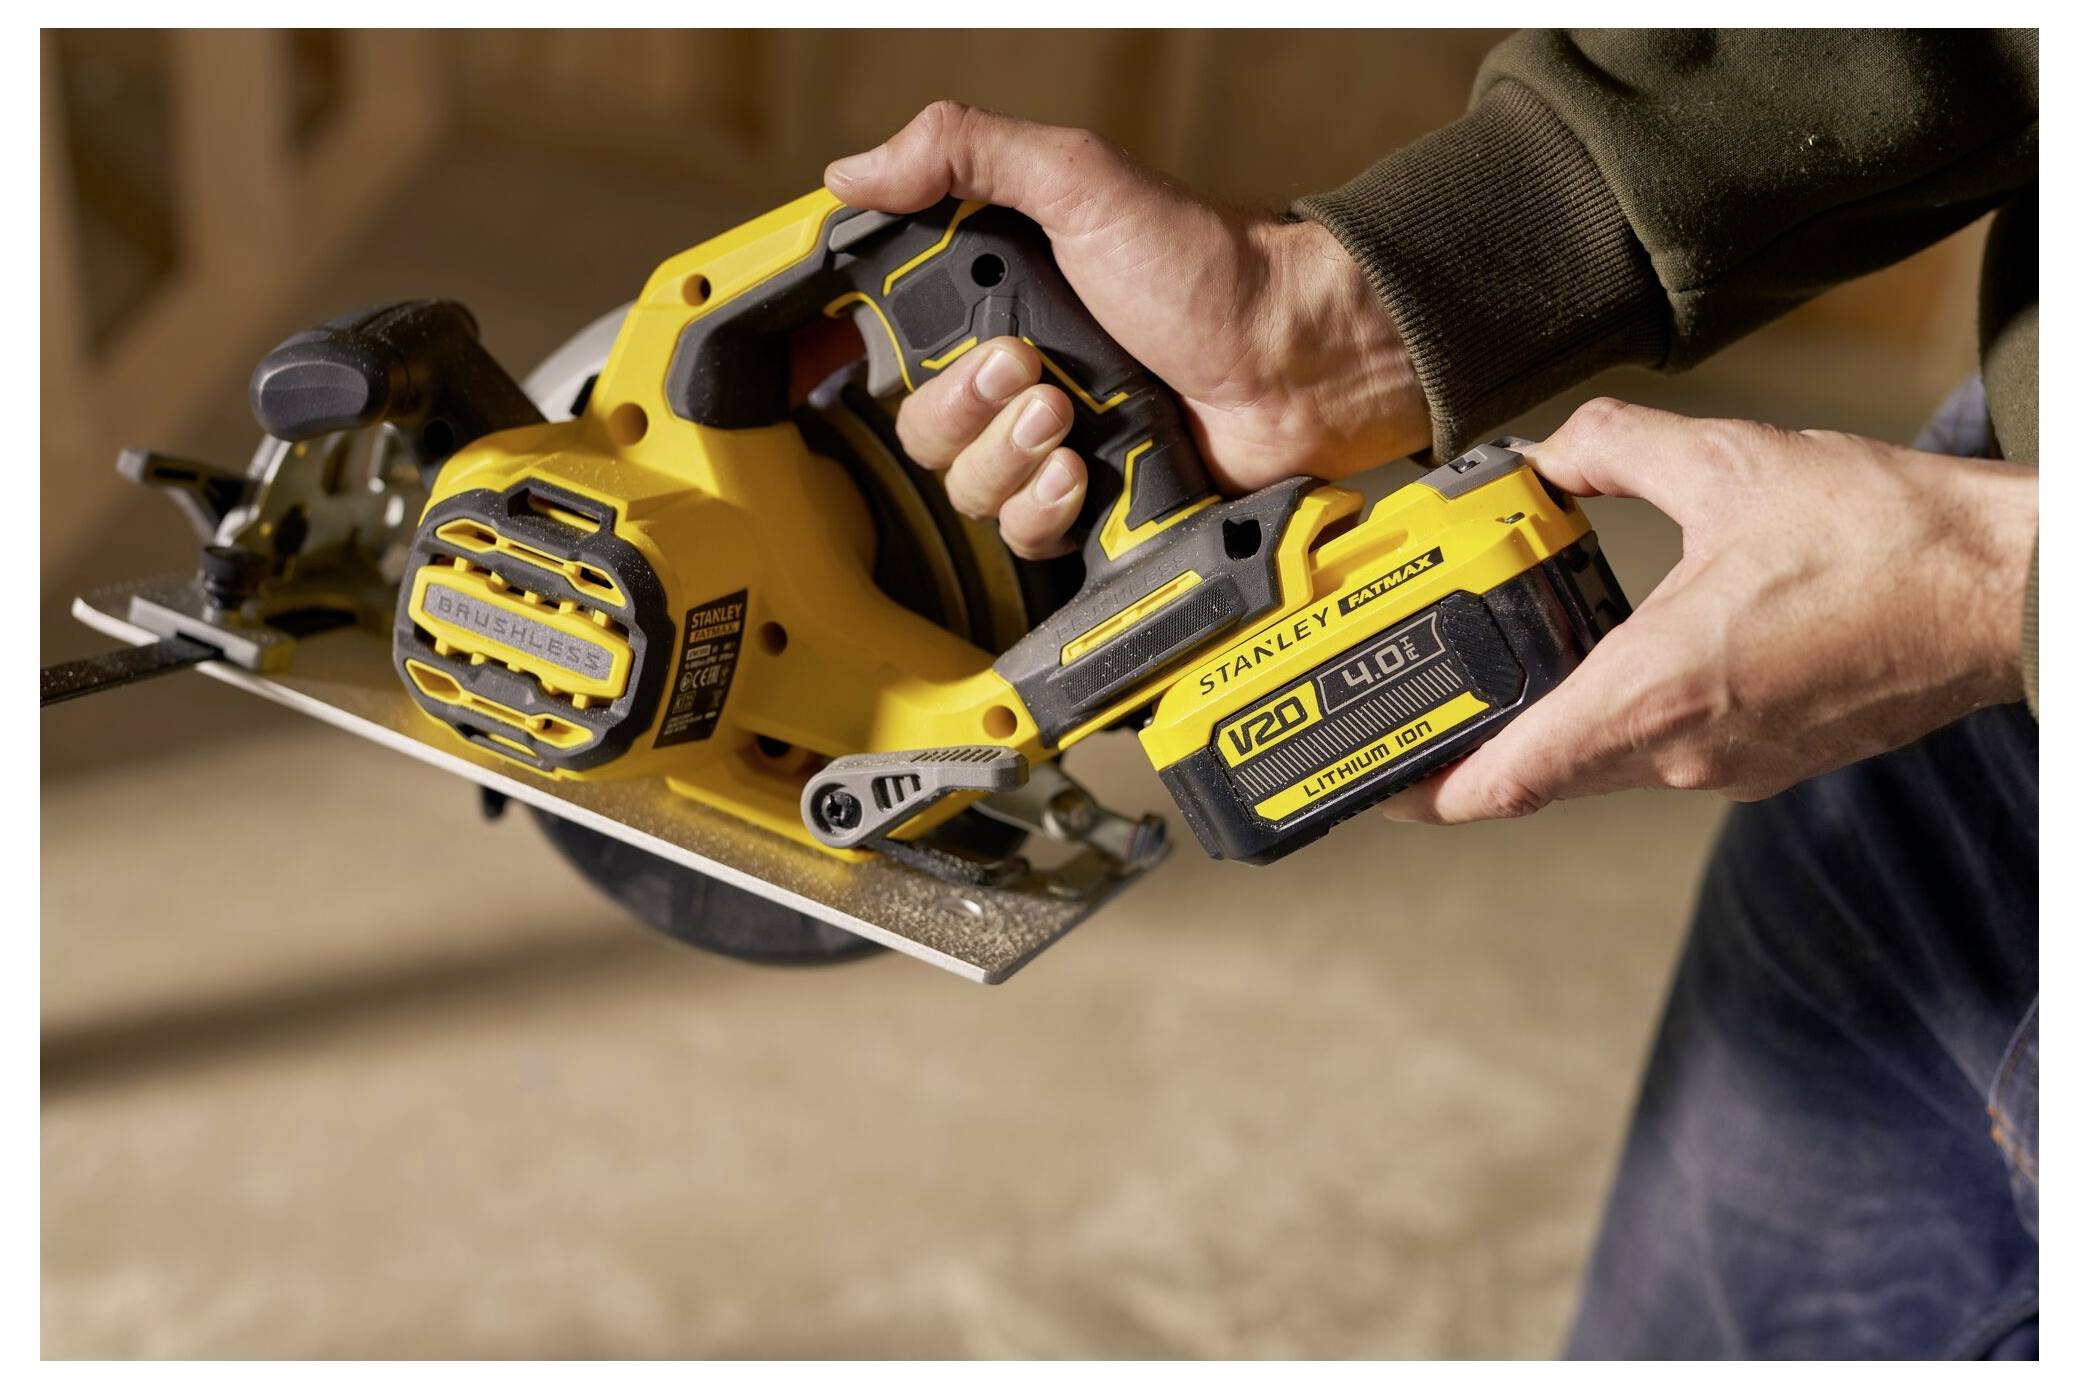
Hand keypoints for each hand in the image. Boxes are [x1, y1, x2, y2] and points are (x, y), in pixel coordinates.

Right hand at [824, 101, 1426, 558]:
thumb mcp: (1081, 181)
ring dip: (1009, 457)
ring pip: (966, 487)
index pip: (895, 343)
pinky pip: (1022, 535)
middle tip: (1033, 374)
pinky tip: (1084, 473)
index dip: (869, 356)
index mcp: (1002, 301)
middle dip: (968, 408)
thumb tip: (853, 170)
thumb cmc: (1207, 267)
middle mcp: (1018, 376)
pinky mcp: (1092, 505)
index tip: (881, 352)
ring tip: (1069, 419)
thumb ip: (966, 154)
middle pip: (922, 429)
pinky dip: (1044, 508)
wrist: (1299, 361)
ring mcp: (1054, 445)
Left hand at [1384, 398, 2037, 822]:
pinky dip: (1624, 715)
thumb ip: (1612, 450)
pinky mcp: (1770, 761)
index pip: (1506, 780)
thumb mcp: (1727, 463)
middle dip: (1477, 744)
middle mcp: (1682, 752)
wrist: (2010, 591)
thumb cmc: (1886, 536)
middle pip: (1541, 775)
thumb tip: (1549, 451)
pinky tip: (1621, 653)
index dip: (1427, 791)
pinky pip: (1666, 750)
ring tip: (1514, 662)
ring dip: (1555, 722)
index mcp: (1653, 691)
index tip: (1375, 781)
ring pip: (1604, 761)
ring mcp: (1730, 768)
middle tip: (1428, 702)